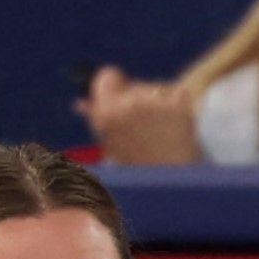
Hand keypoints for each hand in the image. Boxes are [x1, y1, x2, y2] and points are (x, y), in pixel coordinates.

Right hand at [78, 66, 200, 164]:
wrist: (174, 181)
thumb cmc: (141, 165)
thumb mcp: (113, 147)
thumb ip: (98, 122)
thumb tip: (80, 104)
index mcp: (106, 115)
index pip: (107, 77)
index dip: (115, 83)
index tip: (121, 88)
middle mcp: (129, 106)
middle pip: (135, 86)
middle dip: (140, 99)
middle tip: (148, 125)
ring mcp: (155, 104)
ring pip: (157, 91)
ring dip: (160, 104)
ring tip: (163, 132)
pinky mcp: (179, 105)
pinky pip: (177, 94)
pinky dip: (179, 106)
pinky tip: (178, 127)